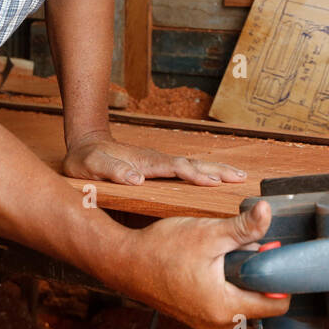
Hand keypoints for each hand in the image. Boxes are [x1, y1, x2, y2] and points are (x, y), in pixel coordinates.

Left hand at [62, 129, 246, 186]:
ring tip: (240, 176)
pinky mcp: (161, 167)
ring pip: (194, 165)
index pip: (175, 168)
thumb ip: (112, 170)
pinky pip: (188, 170)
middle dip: (217, 170)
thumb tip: (136, 178)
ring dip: (217, 170)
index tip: (213, 182)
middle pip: (192, 163)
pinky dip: (206, 172)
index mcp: (145, 162)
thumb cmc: (88, 159)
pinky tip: (218, 178)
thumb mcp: (93, 165)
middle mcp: (157, 160)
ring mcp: (160, 163)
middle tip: (241, 177)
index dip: (194, 175)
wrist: (87, 145)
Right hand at [118, 200, 289, 328]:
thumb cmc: (160, 249)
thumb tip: (268, 212)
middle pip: (261, 302)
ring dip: (239, 279)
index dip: (278, 275)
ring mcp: (208, 326)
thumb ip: (243, 227)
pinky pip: (226, 304)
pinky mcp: (199, 320)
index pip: (277, 303)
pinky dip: (225, 286)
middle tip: (238, 250)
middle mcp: (219, 326)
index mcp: (225, 309)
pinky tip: (209, 267)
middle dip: (255, 274)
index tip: (268, 252)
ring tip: (218, 257)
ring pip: (243, 302)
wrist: (125, 262)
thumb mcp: (207, 233)